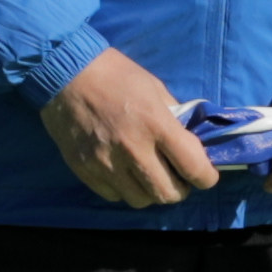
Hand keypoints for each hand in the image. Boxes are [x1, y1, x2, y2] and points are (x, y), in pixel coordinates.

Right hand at [43, 47, 220, 209]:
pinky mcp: (84, 169)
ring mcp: (106, 163)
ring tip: (146, 176)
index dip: (206, 178)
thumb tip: (190, 140)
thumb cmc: (115, 74)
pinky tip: (122, 172)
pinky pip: (113, 195)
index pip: (194, 169)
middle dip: (179, 189)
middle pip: (168, 194)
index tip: (204, 175)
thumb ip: (174, 117)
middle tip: (175, 176)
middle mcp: (133, 149)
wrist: (64, 71)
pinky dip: (123, 189)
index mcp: (156, 125)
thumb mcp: (154, 88)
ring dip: (149, 191)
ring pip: (140, 200)